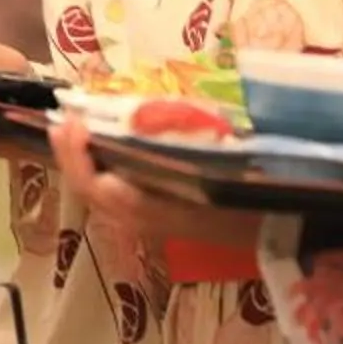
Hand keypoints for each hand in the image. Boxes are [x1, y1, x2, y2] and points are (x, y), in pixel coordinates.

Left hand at [49, 120, 265, 249]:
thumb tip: (143, 114)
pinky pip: (116, 196)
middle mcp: (147, 221)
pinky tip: (103, 149)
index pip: (102, 187)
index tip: (77, 121)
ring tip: (73, 130)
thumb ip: (179, 140)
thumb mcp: (222, 162)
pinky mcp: (158, 219)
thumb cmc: (256, 190)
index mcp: (160, 209)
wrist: (281, 229)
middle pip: (93, 193)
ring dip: (83, 163)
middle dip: (72, 156)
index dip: (82, 156)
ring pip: (101, 197)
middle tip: (61, 120)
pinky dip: (102, 171)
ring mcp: (151, 224)